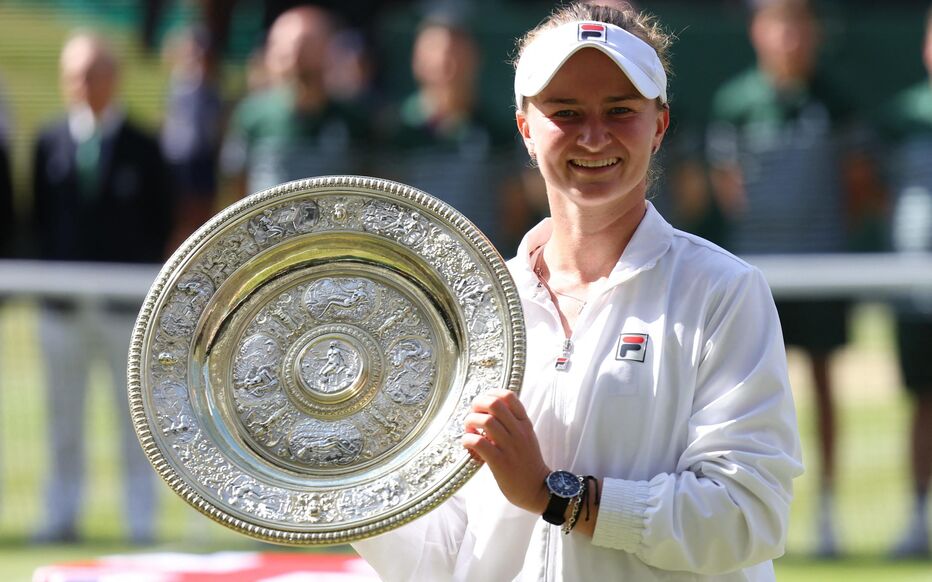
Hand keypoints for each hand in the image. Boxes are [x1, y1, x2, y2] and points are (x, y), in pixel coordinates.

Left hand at [461, 388, 549, 513]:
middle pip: (494, 404)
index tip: (483, 403)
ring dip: (470, 422)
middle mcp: (518, 432)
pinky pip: (479, 443)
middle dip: (477, 405)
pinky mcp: (500, 462)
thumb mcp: (526, 437)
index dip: (491, 394)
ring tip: (469, 431)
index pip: (509, 396)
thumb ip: (513, 423)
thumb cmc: (528, 463)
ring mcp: (510, 447)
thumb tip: (489, 411)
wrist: (538, 489)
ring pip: (486, 421)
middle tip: (472, 415)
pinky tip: (468, 444)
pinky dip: (468, 440)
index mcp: (524, 424)